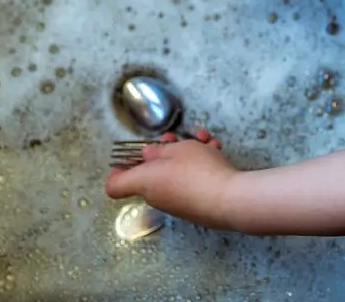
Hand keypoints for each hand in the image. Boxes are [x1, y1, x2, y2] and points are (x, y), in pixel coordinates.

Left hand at [105, 130, 237, 228]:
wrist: (229, 200)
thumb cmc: (198, 171)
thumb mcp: (178, 149)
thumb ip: (160, 150)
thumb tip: (147, 156)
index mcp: (144, 182)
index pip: (115, 186)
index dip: (117, 170)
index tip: (128, 157)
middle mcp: (157, 196)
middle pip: (150, 173)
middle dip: (164, 152)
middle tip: (175, 138)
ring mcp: (177, 204)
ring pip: (175, 174)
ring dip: (188, 154)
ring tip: (205, 139)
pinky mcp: (196, 206)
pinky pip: (191, 183)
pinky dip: (200, 167)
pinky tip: (216, 151)